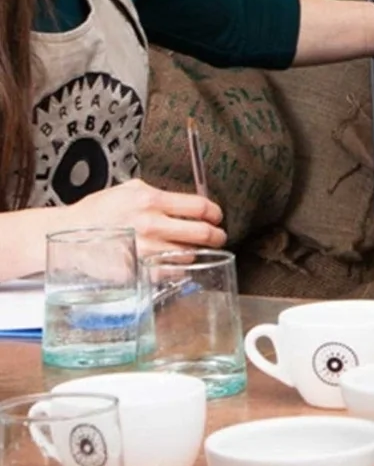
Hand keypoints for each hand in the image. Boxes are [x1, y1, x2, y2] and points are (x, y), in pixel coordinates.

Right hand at [68, 180, 223, 256]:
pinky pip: (170, 274)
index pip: (200, 207)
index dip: (216, 213)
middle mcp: (151, 225)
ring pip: (189, 256)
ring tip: (190, 251)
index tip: (217, 217)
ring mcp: (143, 250)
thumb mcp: (130, 190)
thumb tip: (191, 204)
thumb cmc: (98, 211)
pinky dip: (177, 271)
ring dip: (195, 254)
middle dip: (216, 236)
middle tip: (218, 237)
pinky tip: (173, 265)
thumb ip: (161, 195)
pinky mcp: (134, 271)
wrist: (64, 233)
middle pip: (202, 233)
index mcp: (151, 201)